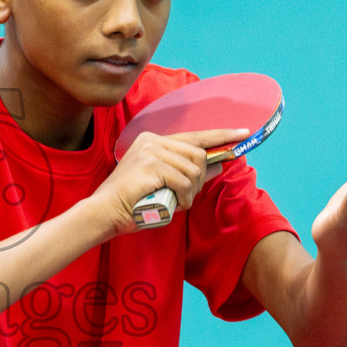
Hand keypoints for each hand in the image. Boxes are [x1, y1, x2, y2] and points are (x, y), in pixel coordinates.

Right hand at [89, 127, 253, 235]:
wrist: (104, 212)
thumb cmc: (132, 202)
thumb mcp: (165, 184)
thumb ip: (189, 172)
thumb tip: (220, 163)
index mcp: (153, 140)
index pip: (194, 136)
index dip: (220, 136)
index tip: (242, 133)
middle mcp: (152, 141)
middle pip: (198, 154)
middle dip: (200, 178)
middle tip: (186, 196)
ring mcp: (151, 151)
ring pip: (194, 169)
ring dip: (190, 192)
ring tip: (175, 202)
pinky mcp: (151, 166)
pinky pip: (184, 182)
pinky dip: (183, 197)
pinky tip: (173, 204)